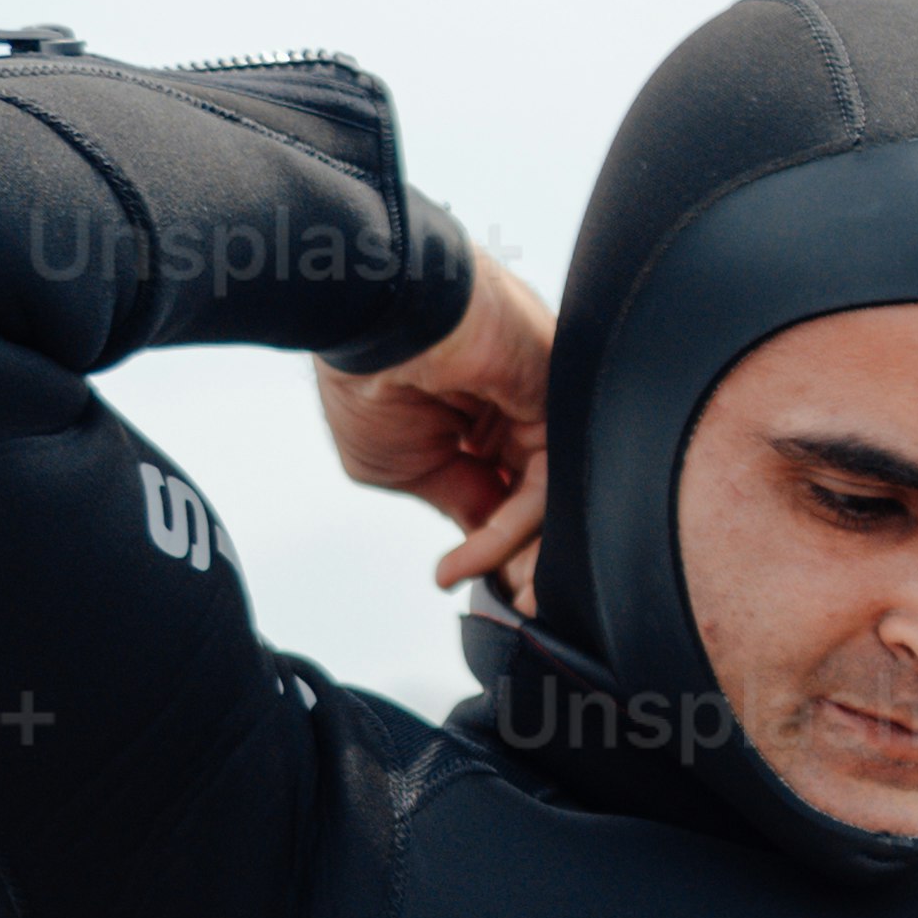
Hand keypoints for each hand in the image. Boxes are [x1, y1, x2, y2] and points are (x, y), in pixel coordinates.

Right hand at [317, 258, 552, 613]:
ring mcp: (536, 401)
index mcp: (477, 412)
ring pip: (548, 496)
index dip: (493, 543)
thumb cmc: (364, 371)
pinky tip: (475, 553)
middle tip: (509, 603)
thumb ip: (452, 498)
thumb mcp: (399, 463)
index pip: (502, 489)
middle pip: (534, 496)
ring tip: (501, 592)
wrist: (370, 314)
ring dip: (523, 554)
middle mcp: (513, 406)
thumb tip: (480, 538)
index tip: (468, 582)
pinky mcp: (553, 398)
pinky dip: (512, 529)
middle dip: (523, 558)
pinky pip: (545, 481)